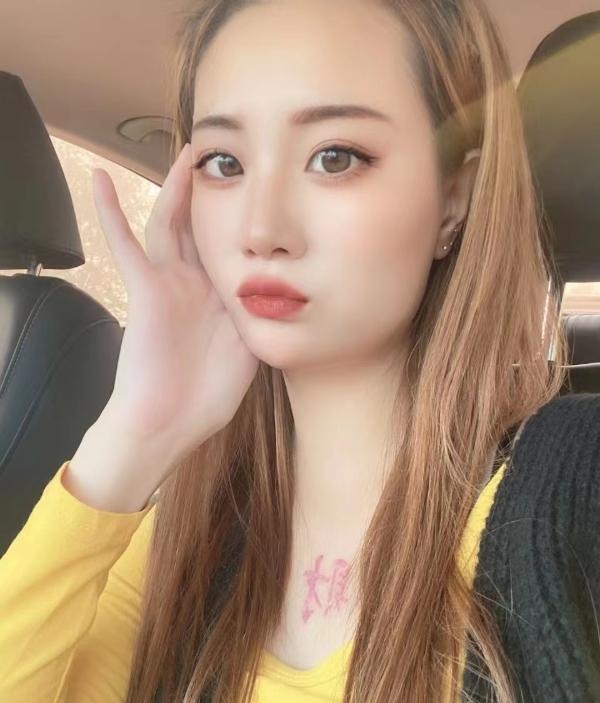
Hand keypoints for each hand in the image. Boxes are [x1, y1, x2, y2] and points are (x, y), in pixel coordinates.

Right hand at [91, 143, 259, 453]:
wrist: (170, 422)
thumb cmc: (208, 397)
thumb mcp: (249, 350)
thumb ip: (262, 319)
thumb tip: (292, 297)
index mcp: (222, 298)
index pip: (234, 248)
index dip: (245, 220)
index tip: (266, 190)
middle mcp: (197, 284)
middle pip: (203, 227)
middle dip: (213, 195)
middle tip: (228, 157)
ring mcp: (170, 283)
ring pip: (172, 223)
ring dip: (177, 189)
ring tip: (186, 153)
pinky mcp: (146, 289)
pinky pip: (126, 244)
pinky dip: (110, 212)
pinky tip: (99, 179)